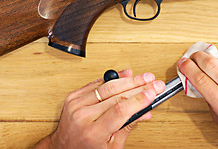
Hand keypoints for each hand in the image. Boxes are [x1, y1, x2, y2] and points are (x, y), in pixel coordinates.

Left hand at [34, 69, 164, 148]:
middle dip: (139, 87)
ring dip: (129, 80)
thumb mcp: (111, 146)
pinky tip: (125, 75)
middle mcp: (82, 116)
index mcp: (92, 132)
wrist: (62, 147)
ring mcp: (76, 104)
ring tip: (144, 77)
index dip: (138, 99)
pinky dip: (112, 78)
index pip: (120, 110)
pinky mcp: (73, 96)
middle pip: (116, 95)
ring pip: (107, 86)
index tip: (153, 93)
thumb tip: (145, 112)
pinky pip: (96, 83)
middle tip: (154, 82)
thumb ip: (128, 126)